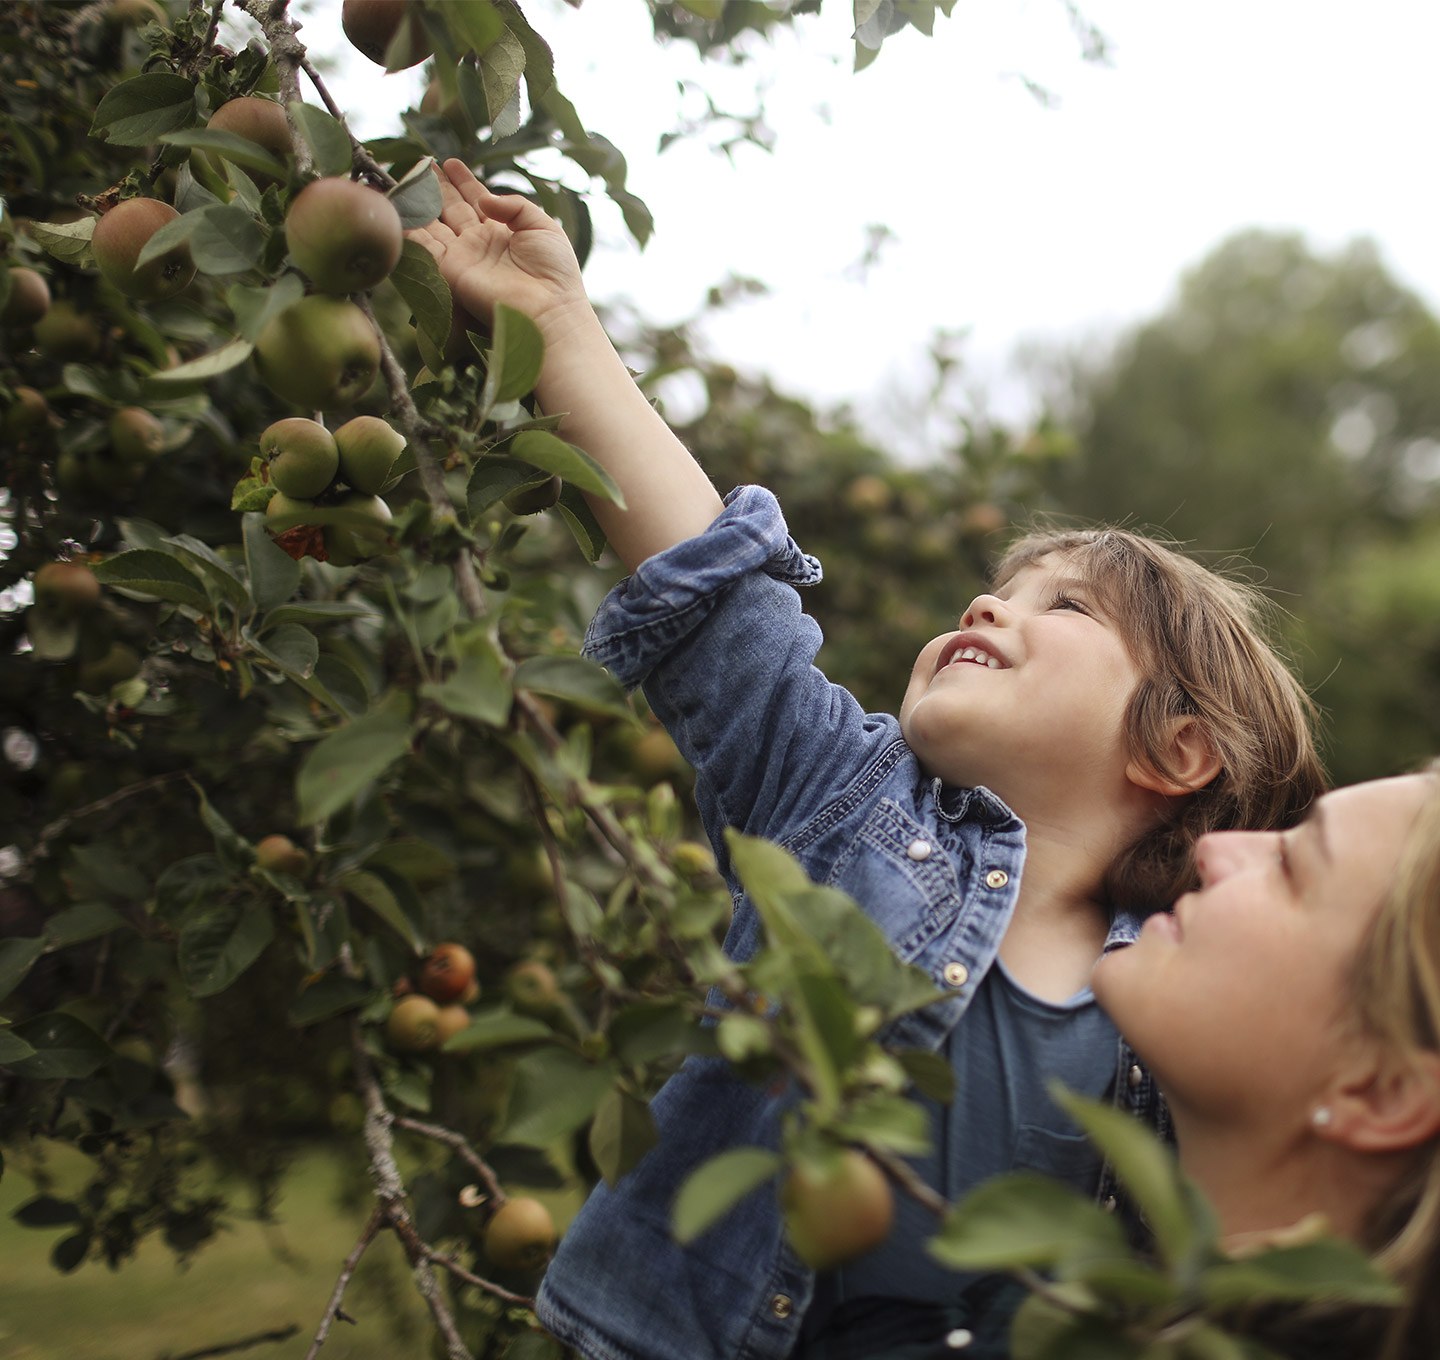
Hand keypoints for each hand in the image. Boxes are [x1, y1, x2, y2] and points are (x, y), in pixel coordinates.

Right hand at [407, 158, 589, 339]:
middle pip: (451, 209)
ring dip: (419, 203)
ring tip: (407, 179)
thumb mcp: (542, 226)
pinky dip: (410, 229)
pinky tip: (399, 208)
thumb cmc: (553, 271)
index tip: (449, 162)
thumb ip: (515, 206)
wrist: (549, 309)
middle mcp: (479, 243)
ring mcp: (463, 257)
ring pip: (434, 225)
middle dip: (436, 187)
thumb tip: (484, 199)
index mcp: (502, 232)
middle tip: (421, 164)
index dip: (463, 181)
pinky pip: (424, 247)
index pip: (476, 200)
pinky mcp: (450, 272)